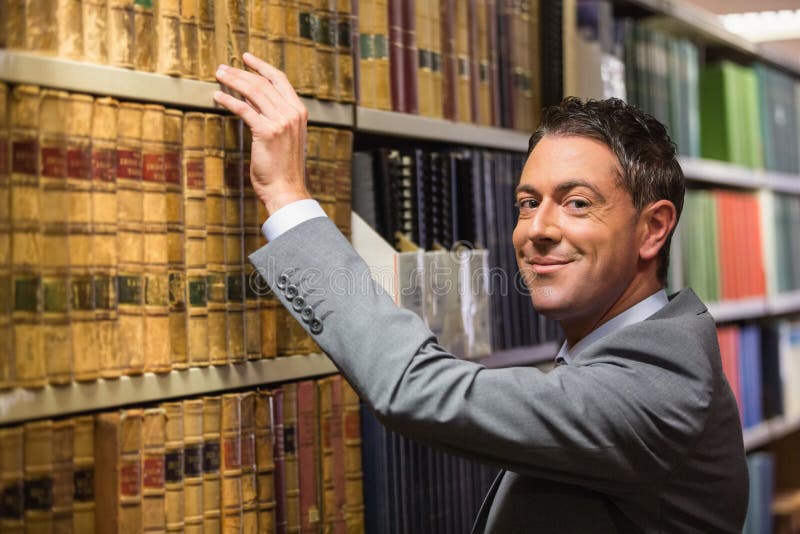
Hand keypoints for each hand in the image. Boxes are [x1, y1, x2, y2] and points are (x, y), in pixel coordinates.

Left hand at [213, 52, 310, 215]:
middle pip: (263, 83)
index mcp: (299, 112)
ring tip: (219, 76)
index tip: (247, 58)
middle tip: (223, 68)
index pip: (280, 80)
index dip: (262, 66)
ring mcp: (280, 122)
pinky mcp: (266, 131)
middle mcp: (292, 113)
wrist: (286, 189)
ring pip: (253, 92)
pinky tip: (217, 96)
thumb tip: (253, 102)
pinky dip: (228, 100)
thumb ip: (274, 118)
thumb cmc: (284, 169)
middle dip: (240, 72)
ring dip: (233, 81)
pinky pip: (243, 109)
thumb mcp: (285, 138)